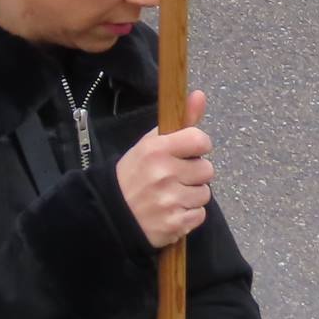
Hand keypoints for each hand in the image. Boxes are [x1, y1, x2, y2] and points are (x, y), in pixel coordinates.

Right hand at [116, 90, 214, 249]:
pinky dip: (189, 214)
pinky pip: (200, 215)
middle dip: (194, 173)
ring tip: (172, 194)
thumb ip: (180, 122)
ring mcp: (171, 200)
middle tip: (175, 176)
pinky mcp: (176, 224)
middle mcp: (165, 173)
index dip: (198, 146)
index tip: (188, 151)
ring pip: (205, 194)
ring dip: (192, 195)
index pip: (200, 140)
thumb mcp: (150, 144)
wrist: (111, 213)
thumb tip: (201, 94)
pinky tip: (172, 210)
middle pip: (207, 169)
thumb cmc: (133, 174)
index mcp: (157, 149)